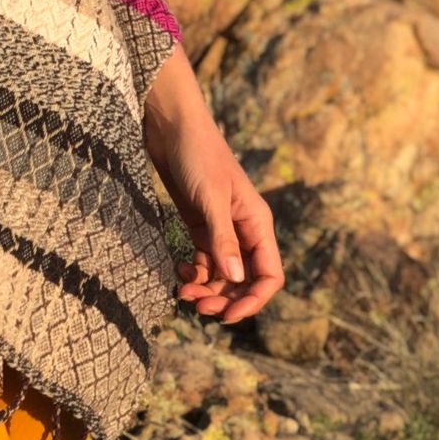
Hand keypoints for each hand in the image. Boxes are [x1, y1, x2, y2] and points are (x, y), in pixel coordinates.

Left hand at [142, 51, 283, 323]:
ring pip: (222, 273)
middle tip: (197, 307)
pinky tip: (178, 275)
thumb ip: (221, 239)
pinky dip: (193, 273)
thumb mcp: (209, 198)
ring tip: (183, 294)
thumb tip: (235, 279)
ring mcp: (220, 227)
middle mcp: (243, 229)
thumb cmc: (196, 154)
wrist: (170, 124)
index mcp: (257, 223)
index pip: (268, 275)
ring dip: (206, 289)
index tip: (227, 315)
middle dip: (225, 297)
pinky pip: (203, 260)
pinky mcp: (198, 223)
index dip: (252, 299)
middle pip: (244, 279)